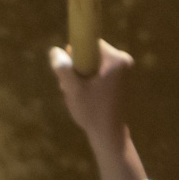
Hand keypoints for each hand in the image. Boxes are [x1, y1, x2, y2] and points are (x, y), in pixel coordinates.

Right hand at [49, 40, 145, 179]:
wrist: (109, 135)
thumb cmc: (92, 112)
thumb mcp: (73, 89)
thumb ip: (63, 68)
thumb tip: (54, 51)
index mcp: (117, 59)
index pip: (90, 44)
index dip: (75, 54)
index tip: (68, 70)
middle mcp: (124, 62)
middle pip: (92, 55)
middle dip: (77, 68)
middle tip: (68, 85)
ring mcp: (123, 73)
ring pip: (94, 66)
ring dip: (81, 77)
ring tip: (74, 94)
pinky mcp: (120, 83)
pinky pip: (99, 74)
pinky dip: (89, 83)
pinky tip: (82, 97)